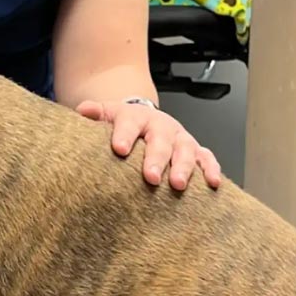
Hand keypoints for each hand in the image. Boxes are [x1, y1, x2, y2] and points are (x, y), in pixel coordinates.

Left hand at [76, 99, 221, 191]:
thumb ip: (95, 114)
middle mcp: (162, 126)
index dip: (125, 135)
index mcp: (137, 117)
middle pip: (160, 141)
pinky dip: (211, 169)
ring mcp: (180, 139)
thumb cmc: (123, 124)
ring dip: (184, 168)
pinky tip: (211, 184)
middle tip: (151, 177)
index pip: (130, 123)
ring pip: (186, 151)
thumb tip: (83, 110)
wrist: (142, 119)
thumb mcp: (107, 115)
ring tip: (178, 185)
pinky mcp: (195, 151)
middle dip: (157, 159)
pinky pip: (207, 158)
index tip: (119, 149)